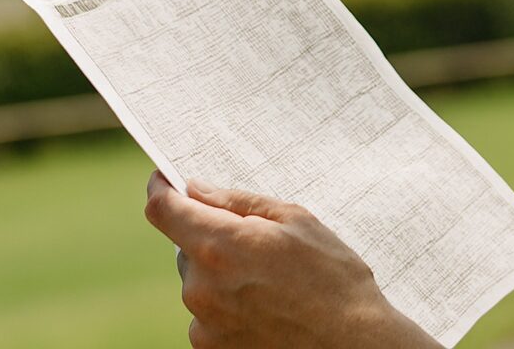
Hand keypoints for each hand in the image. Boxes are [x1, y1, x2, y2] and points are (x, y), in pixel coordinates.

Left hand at [144, 170, 441, 348]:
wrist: (352, 343)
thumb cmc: (333, 278)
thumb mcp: (296, 221)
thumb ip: (238, 202)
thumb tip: (197, 189)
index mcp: (221, 246)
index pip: (163, 210)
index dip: (162, 189)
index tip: (165, 181)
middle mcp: (202, 287)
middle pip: (186, 247)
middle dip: (213, 239)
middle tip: (258, 246)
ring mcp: (203, 323)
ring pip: (199, 282)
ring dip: (221, 275)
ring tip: (271, 284)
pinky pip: (207, 315)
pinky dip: (227, 306)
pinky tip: (265, 308)